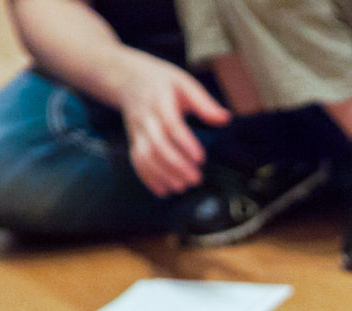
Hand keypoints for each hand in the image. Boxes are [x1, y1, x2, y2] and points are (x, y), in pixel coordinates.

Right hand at [116, 55, 228, 195]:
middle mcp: (145, 117)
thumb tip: (225, 119)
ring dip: (163, 175)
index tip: (200, 158)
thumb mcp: (183, 82)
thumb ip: (204, 102)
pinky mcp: (133, 141)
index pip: (171, 124)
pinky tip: (164, 191)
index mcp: (159, 100)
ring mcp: (136, 130)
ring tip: (182, 187)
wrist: (126, 78)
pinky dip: (148, 178)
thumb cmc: (160, 81)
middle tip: (196, 179)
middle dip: (176, 165)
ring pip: (144, 156)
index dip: (185, 143)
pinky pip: (136, 162)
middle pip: (156, 145)